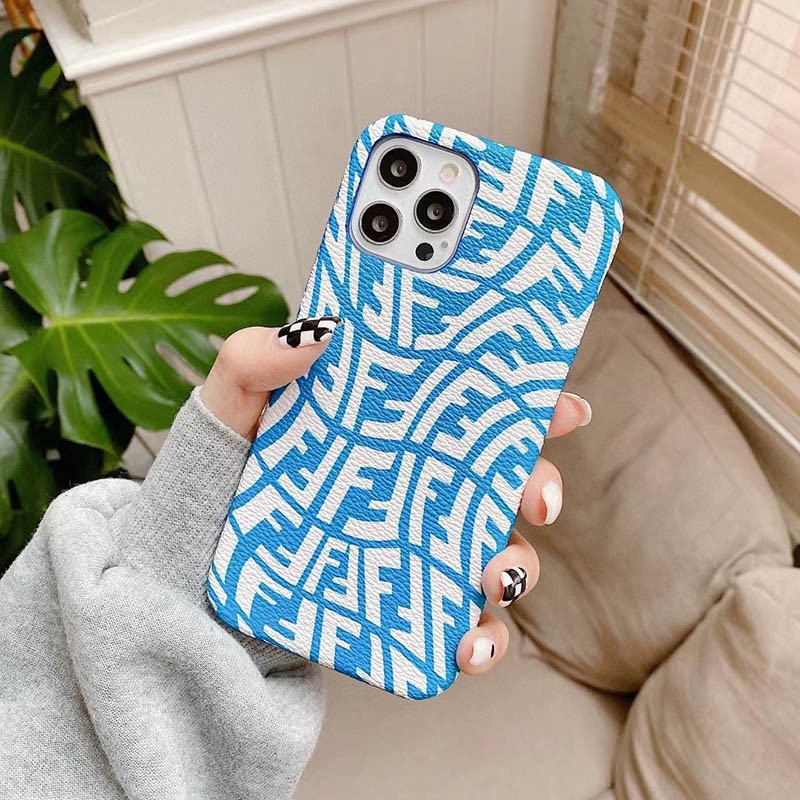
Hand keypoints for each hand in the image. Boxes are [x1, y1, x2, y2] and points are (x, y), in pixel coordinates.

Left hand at [201, 322, 591, 676]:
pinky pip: (463, 627)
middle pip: (504, 481)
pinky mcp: (404, 605)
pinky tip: (463, 647)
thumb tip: (314, 331)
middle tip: (535, 496)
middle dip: (539, 485)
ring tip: (492, 576)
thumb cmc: (224, 475)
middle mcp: (419, 486)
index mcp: (396, 429)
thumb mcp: (231, 408)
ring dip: (516, 568)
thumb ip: (254, 363)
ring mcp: (417, 548)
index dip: (530, 404)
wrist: (191, 568)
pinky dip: (481, 642)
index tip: (564, 406)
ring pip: (498, 555)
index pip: (476, 408)